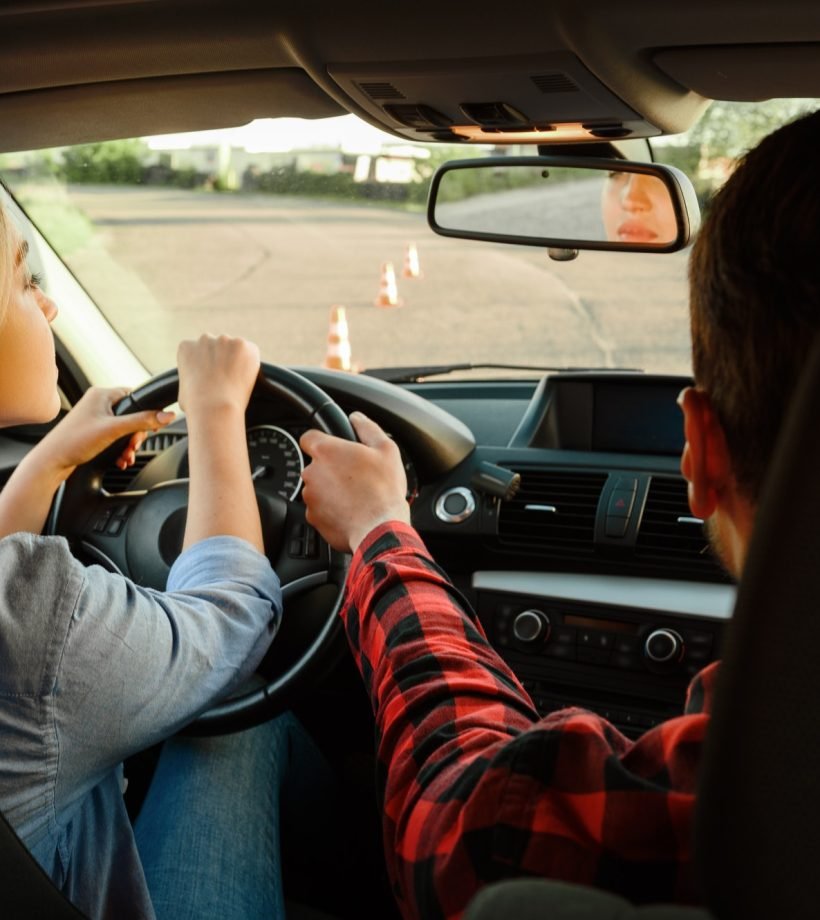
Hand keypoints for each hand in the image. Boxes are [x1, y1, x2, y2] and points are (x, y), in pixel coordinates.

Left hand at [30, 386, 174, 479]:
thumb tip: (167, 415)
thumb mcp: (114, 430)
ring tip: (125, 456)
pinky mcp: (93, 432)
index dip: (145, 412)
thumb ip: (143, 421)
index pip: (134, 396)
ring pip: (124, 429)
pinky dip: (120, 449)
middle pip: (132, 416)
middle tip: (132, 446)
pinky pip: (115, 438)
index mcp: (101, 394)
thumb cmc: (74, 441)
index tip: (149, 426)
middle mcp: (98, 404)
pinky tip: (119, 459)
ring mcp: (95, 418)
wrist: (52, 461)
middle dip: (135, 435)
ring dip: (129, 445)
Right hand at [177, 334, 260, 418]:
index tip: (211, 376)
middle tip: (226, 378)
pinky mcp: (242, 345)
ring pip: (234, 349)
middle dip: (222, 359)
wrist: (214, 407)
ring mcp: (224, 340)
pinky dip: (250, 363)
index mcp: (186, 347)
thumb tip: (196, 382)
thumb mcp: (183, 388)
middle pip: (217, 346)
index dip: (207, 364)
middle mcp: (204, 339)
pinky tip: (245, 377)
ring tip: (235, 380)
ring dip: (237, 360)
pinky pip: (250, 352)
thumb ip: (191, 377)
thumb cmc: (196, 405)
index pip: (199, 350)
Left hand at [300, 412, 410, 552]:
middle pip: (315, 464)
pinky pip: (319, 508)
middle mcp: (312, 472)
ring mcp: (310, 497)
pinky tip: (351, 510)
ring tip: (355, 495)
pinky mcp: (313, 518)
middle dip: (331, 468)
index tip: (334, 449)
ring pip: (317, 487)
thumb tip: (357, 418)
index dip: (322, 441)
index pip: (308, 437)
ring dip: (331, 489)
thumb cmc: (383, 491)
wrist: (379, 529)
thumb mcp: (386, 450)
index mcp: (326, 451)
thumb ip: (367, 428)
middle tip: (354, 475)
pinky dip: (331, 509)